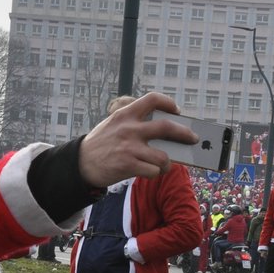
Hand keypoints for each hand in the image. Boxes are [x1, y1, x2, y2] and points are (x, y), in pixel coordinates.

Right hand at [77, 93, 197, 188]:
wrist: (81, 164)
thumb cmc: (102, 144)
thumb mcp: (114, 124)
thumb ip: (135, 123)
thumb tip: (165, 132)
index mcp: (126, 114)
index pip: (152, 99)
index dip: (169, 103)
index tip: (177, 111)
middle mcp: (129, 128)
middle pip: (167, 127)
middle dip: (185, 134)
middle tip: (193, 138)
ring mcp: (130, 147)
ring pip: (163, 156)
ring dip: (168, 162)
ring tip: (165, 164)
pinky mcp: (128, 165)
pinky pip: (153, 170)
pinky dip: (156, 173)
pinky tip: (151, 172)